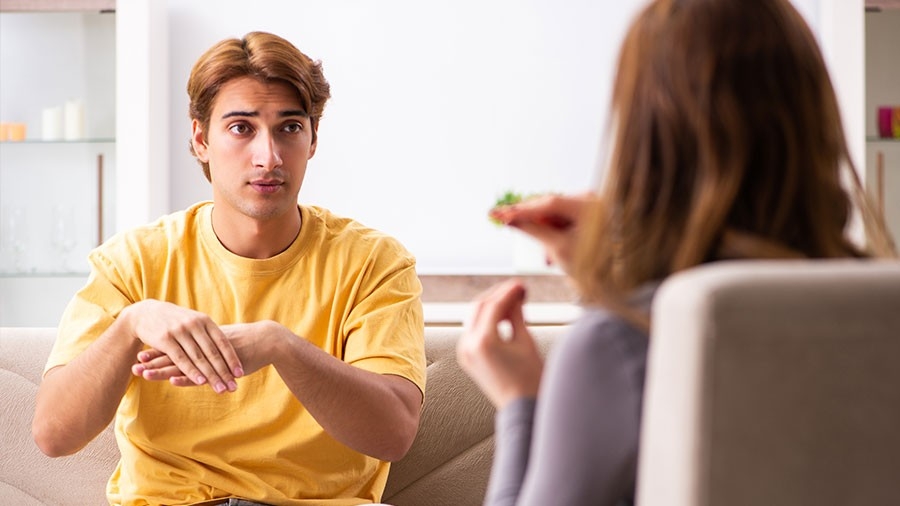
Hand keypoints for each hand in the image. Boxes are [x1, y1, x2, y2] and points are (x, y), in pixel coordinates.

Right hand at [123, 300, 242, 392]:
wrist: (146, 312)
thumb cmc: (175, 320)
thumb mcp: (194, 321)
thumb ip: (209, 333)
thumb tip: (230, 345)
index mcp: (205, 321)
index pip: (223, 343)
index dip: (232, 359)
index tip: (240, 374)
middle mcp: (195, 325)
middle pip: (213, 353)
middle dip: (224, 372)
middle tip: (234, 386)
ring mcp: (180, 332)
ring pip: (199, 358)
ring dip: (211, 376)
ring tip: (221, 389)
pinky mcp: (166, 340)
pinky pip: (182, 359)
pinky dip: (192, 371)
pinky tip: (201, 382)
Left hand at [133, 321, 280, 387]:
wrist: (267, 341)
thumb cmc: (246, 344)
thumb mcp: (223, 342)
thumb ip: (209, 347)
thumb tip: (197, 350)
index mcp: (202, 341)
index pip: (176, 346)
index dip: (158, 351)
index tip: (139, 355)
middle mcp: (204, 347)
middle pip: (174, 355)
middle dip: (153, 362)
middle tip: (134, 366)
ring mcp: (212, 357)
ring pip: (183, 365)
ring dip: (163, 371)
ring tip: (144, 375)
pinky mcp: (222, 366)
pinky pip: (202, 374)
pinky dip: (188, 378)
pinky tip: (174, 381)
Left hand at [456, 279, 543, 408]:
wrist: (521, 408)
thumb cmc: (529, 379)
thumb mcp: (525, 342)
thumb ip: (517, 315)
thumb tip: (517, 294)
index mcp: (484, 342)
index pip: (494, 306)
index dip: (509, 291)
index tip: (521, 284)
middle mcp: (469, 346)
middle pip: (479, 307)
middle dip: (498, 295)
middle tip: (517, 288)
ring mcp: (465, 352)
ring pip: (474, 316)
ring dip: (492, 305)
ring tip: (513, 301)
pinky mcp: (467, 357)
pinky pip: (474, 330)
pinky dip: (487, 320)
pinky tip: (503, 316)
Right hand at [489, 192, 594, 275]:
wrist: (610, 279)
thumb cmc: (590, 264)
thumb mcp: (558, 248)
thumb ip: (533, 230)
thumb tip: (510, 220)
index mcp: (588, 206)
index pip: (547, 203)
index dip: (521, 209)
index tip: (499, 213)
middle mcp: (588, 200)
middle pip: (548, 206)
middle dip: (530, 221)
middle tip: (500, 219)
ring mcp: (586, 205)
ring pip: (551, 214)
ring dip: (543, 233)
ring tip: (548, 259)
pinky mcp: (582, 213)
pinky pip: (558, 219)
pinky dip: (552, 234)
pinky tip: (553, 256)